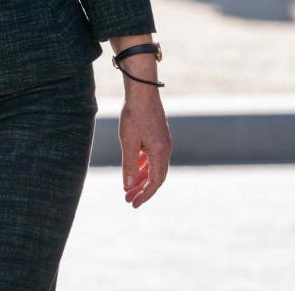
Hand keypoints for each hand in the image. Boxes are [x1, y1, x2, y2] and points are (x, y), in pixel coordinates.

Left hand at [118, 84, 172, 207]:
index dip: (144, 195)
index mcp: (160, 153)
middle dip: (142, 189)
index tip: (133, 204)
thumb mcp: (128, 142)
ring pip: (154, 166)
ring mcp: (163, 142)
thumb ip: (129, 165)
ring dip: (142, 178)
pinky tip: (134, 169)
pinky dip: (144, 165)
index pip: (155, 182)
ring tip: (129, 188)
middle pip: (156, 176)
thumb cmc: (134, 115)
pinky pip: (152, 157)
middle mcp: (166, 149)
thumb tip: (129, 186)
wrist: (142, 91)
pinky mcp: (158, 135)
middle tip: (128, 200)